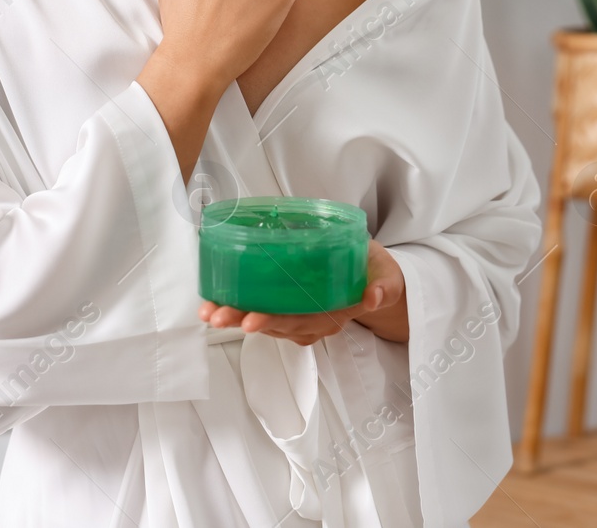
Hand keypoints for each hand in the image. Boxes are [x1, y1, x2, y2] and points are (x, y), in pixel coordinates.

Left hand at [199, 240, 407, 345]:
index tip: (251, 320)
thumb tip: (374, 297)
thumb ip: (384, 287)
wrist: (375, 275)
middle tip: (216, 316)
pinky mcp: (290, 306)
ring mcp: (300, 317)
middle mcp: (313, 322)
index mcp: (334, 315)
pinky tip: (217, 300)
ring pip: (264, 321)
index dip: (274, 322)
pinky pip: (263, 310)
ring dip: (234, 317)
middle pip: (274, 325)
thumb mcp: (388, 277)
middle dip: (242, 321)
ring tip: (208, 311)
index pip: (301, 322)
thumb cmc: (377, 272)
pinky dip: (240, 306)